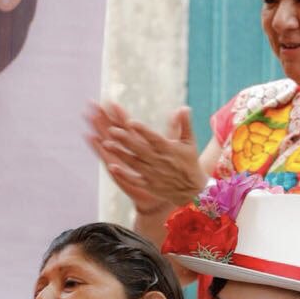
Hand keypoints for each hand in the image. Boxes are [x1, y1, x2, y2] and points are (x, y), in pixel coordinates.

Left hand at [86, 102, 207, 209]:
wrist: (193, 191)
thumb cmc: (190, 163)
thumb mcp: (190, 142)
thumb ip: (185, 124)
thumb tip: (184, 107)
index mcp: (168, 149)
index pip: (153, 138)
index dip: (142, 130)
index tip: (130, 122)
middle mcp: (159, 161)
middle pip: (140, 149)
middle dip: (125, 140)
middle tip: (111, 130)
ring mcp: (153, 174)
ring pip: (134, 163)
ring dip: (120, 154)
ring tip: (106, 144)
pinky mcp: (149, 185)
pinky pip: (134, 180)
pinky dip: (123, 174)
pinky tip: (111, 167)